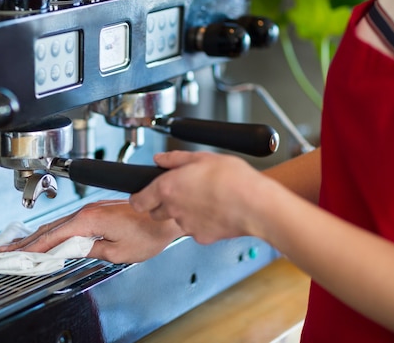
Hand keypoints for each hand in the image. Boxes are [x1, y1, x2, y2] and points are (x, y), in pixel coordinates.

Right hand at [0, 199, 183, 263]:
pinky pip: (70, 221)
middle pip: (51, 227)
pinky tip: (50, 236)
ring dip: (40, 234)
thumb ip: (92, 251)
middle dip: (28, 239)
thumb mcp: (119, 252)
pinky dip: (55, 230)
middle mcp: (87, 211)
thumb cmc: (149, 231)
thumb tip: (74, 252)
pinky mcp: (98, 210)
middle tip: (8, 249)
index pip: (53, 236)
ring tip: (22, 244)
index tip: (16, 253)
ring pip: (59, 223)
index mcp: (89, 220)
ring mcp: (92, 209)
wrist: (167, 212)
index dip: (32, 246)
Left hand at [129, 150, 273, 244]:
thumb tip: (160, 159)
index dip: (139, 197)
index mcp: (167, 188)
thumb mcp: (202, 157)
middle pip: (154, 212)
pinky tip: (215, 212)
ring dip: (184, 212)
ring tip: (204, 199)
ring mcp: (187, 225)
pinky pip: (195, 230)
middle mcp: (173, 209)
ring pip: (176, 220)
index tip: (142, 195)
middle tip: (179, 194)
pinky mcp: (201, 237)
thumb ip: (175, 159)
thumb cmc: (233, 180)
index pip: (138, 200)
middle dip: (161, 204)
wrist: (256, 205)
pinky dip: (201, 223)